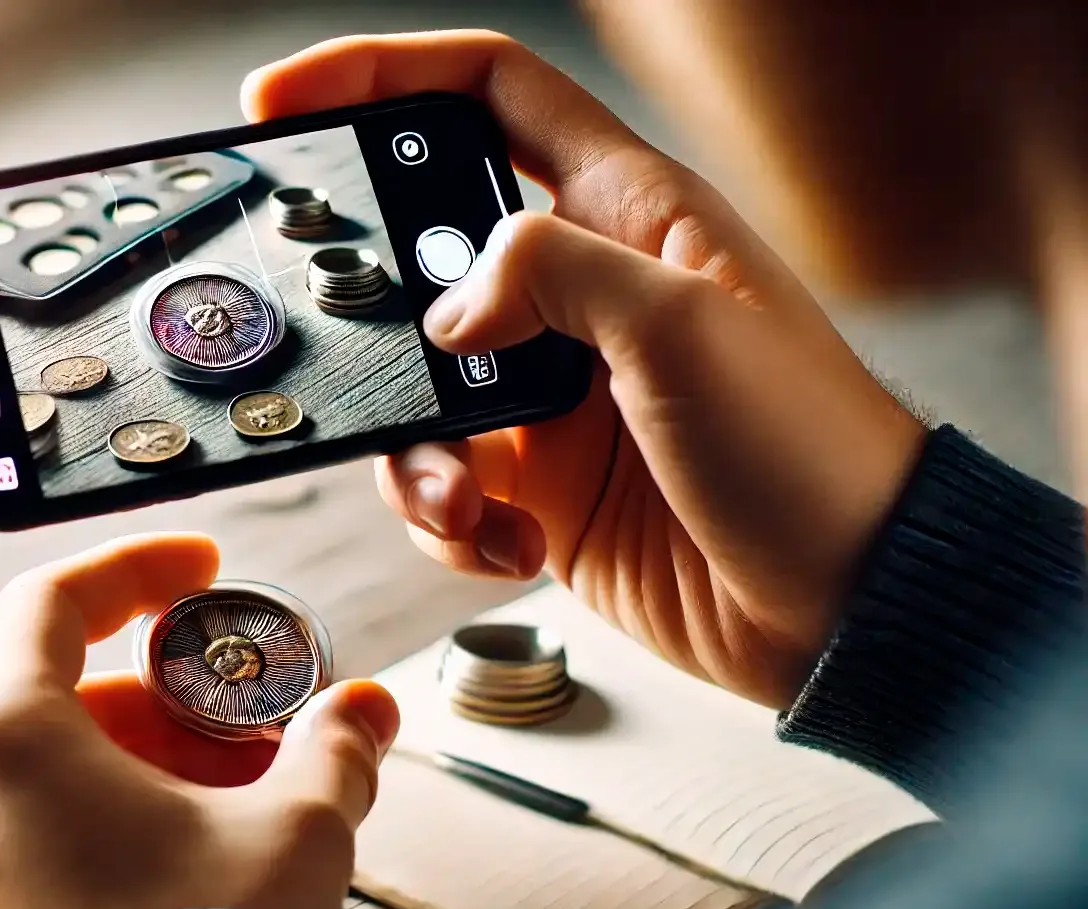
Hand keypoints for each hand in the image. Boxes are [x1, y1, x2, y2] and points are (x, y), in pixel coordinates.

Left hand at [0, 533, 399, 908]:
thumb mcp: (294, 833)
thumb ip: (329, 751)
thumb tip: (361, 714)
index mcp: (3, 745)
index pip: (53, 604)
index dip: (137, 571)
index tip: (195, 572)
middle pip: (49, 699)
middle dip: (159, 704)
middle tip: (241, 731)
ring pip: (35, 784)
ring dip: (131, 773)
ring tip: (224, 811)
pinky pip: (19, 855)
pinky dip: (91, 836)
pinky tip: (175, 872)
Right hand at [244, 31, 926, 708]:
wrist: (845, 607)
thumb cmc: (810, 454)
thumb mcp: (684, 327)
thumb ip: (550, 271)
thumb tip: (446, 302)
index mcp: (626, 213)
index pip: (487, 95)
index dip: (383, 77)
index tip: (286, 101)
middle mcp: (580, 293)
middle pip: (423, 251)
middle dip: (370, 302)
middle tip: (338, 338)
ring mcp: (552, 392)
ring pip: (416, 386)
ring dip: (415, 450)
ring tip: (465, 495)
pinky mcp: (539, 482)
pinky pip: (441, 482)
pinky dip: (449, 519)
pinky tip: (508, 540)